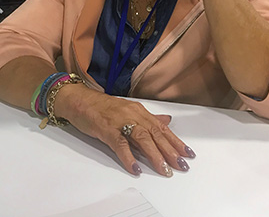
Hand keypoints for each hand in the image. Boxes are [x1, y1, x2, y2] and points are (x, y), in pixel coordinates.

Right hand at [55, 83, 195, 176]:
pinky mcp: (106, 129)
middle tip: (181, 164)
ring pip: (141, 138)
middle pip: (155, 133)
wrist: (80, 99)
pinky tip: (135, 168)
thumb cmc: (102, 107)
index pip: (161, 128)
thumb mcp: (128, 110)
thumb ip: (148, 118)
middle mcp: (133, 114)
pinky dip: (128, 157)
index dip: (175, 141)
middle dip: (170, 150)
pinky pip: (119, 144)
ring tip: (164, 169)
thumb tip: (166, 121)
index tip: (187, 153)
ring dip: (154, 155)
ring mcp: (120, 121)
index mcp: (139, 111)